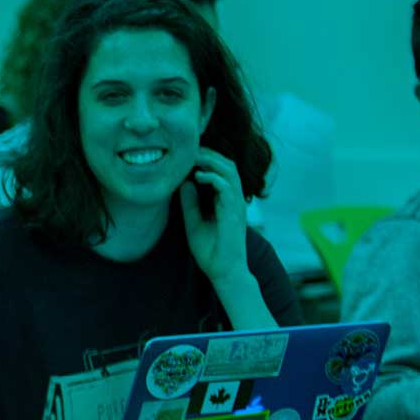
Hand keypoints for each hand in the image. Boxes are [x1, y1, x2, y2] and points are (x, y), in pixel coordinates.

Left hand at [181, 144, 249, 283]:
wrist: (222, 270)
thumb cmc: (211, 250)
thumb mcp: (193, 222)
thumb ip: (190, 203)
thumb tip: (184, 183)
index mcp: (225, 200)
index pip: (221, 170)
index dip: (206, 158)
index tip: (186, 154)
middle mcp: (233, 199)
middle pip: (227, 165)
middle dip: (209, 154)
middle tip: (188, 149)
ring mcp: (236, 205)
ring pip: (230, 171)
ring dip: (212, 161)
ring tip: (193, 158)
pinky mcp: (234, 213)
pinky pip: (227, 188)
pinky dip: (214, 178)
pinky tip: (199, 177)